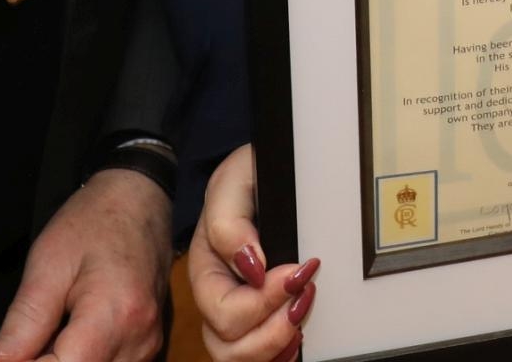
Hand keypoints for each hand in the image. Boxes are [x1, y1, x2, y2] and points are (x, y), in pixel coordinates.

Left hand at [0, 168, 172, 361]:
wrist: (138, 200)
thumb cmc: (93, 223)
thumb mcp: (46, 265)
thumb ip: (24, 323)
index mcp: (114, 317)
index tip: (12, 350)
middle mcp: (140, 341)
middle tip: (27, 338)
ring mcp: (150, 346)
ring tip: (50, 332)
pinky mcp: (150, 346)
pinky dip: (84, 360)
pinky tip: (69, 338)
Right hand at [189, 146, 317, 361]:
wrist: (270, 170)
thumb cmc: (251, 174)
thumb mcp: (236, 179)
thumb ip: (230, 221)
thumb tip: (250, 266)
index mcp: (206, 268)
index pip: (223, 311)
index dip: (262, 301)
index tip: (297, 271)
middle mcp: (218, 298)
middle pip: (229, 346)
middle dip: (272, 330)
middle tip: (305, 298)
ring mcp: (240, 313)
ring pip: (242, 358)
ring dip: (276, 346)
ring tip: (302, 318)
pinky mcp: (263, 318)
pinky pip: (264, 356)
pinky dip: (282, 354)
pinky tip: (299, 337)